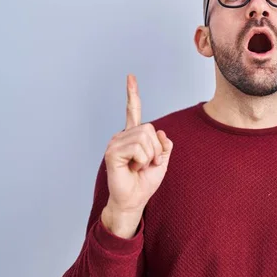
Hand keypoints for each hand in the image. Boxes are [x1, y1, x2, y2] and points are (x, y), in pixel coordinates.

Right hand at [102, 74, 172, 234]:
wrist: (134, 200)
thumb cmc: (145, 182)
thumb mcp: (162, 160)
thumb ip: (164, 145)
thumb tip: (160, 133)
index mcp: (133, 136)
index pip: (132, 111)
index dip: (132, 94)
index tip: (130, 77)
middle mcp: (122, 136)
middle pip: (149, 128)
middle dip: (156, 149)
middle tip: (148, 164)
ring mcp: (115, 143)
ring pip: (145, 137)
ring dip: (149, 156)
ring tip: (140, 167)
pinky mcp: (112, 152)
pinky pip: (138, 148)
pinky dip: (142, 160)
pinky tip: (133, 168)